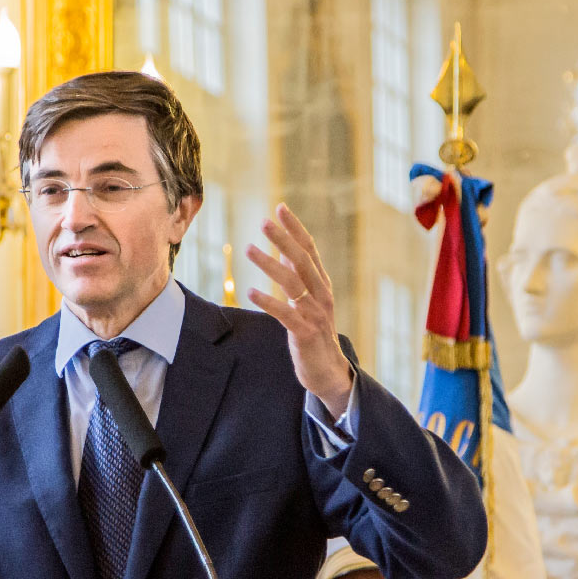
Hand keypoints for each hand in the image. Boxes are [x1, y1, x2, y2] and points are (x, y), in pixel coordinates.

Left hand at [245, 204, 353, 416]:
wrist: (328, 370)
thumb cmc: (314, 331)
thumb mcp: (308, 299)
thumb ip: (298, 275)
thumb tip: (285, 248)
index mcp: (321, 284)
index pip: (309, 249)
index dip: (295, 228)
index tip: (280, 208)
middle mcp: (321, 294)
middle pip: (302, 261)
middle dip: (283, 239)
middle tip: (264, 222)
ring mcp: (314, 313)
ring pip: (293, 283)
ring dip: (270, 265)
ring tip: (249, 249)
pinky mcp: (305, 333)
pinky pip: (286, 314)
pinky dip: (269, 302)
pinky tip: (251, 292)